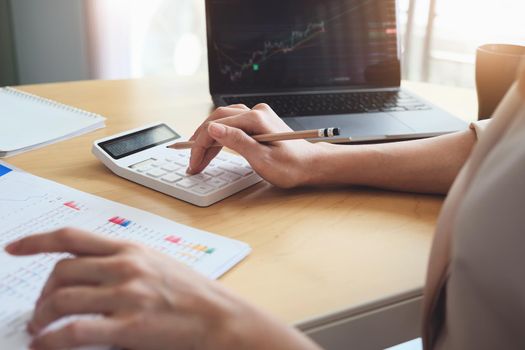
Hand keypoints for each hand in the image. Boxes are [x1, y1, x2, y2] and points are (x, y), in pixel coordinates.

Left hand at [5, 229, 319, 349]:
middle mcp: (125, 266)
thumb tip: (91, 271)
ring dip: (41, 315)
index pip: (73, 238)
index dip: (37, 241)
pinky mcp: (128, 326)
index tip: (14, 247)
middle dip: (41, 291)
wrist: (220, 317)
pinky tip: (45, 344)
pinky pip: (73, 331)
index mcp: (131, 249)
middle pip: (61, 271)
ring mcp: (126, 295)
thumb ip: (124, 262)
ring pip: (61, 299)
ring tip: (39, 328)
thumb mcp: (158, 263)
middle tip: (38, 308)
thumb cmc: (193, 292)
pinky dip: (51, 339)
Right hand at [188, 104, 328, 187]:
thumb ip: (237, 142)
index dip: (200, 145)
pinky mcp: (259, 122)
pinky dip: (220, 136)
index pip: (217, 125)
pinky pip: (232, 125)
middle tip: (192, 162)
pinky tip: (213, 147)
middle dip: (201, 141)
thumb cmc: (291, 166)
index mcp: (256, 119)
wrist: (311, 166)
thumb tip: (213, 129)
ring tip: (198, 156)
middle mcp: (256, 112)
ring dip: (208, 138)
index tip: (193, 162)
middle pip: (218, 120)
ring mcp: (258, 116)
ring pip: (223, 121)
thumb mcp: (262, 159)